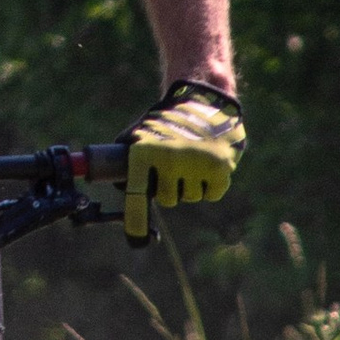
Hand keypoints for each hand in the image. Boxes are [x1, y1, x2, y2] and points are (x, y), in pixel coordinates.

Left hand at [125, 80, 244, 243]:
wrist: (206, 100)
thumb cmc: (168, 119)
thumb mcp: (141, 131)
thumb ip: (128, 157)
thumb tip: (118, 186)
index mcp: (146, 151)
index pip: (138, 194)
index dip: (136, 219)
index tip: (136, 238)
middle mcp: (170, 160)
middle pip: (166, 199)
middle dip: (169, 187)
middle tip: (173, 166)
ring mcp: (196, 165)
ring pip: (189, 196)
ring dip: (190, 183)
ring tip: (191, 158)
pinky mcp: (221, 170)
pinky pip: (211, 193)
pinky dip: (210, 183)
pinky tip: (207, 164)